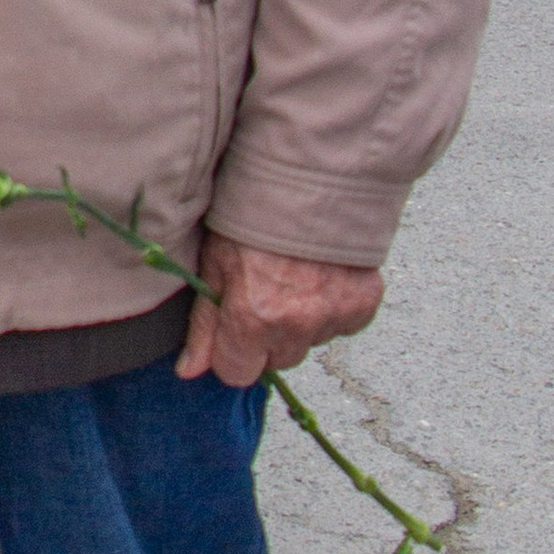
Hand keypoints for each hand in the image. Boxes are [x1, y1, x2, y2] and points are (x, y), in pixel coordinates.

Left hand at [176, 233, 380, 387]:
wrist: (310, 179)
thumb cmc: (252, 216)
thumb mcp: (215, 265)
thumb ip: (204, 325)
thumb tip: (189, 371)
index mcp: (253, 318)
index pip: (237, 374)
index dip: (231, 353)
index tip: (233, 329)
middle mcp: (297, 325)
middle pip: (277, 361)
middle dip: (267, 338)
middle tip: (265, 294)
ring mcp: (334, 316)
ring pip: (310, 344)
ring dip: (301, 324)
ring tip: (294, 279)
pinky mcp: (364, 303)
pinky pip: (342, 326)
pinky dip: (332, 309)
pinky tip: (321, 278)